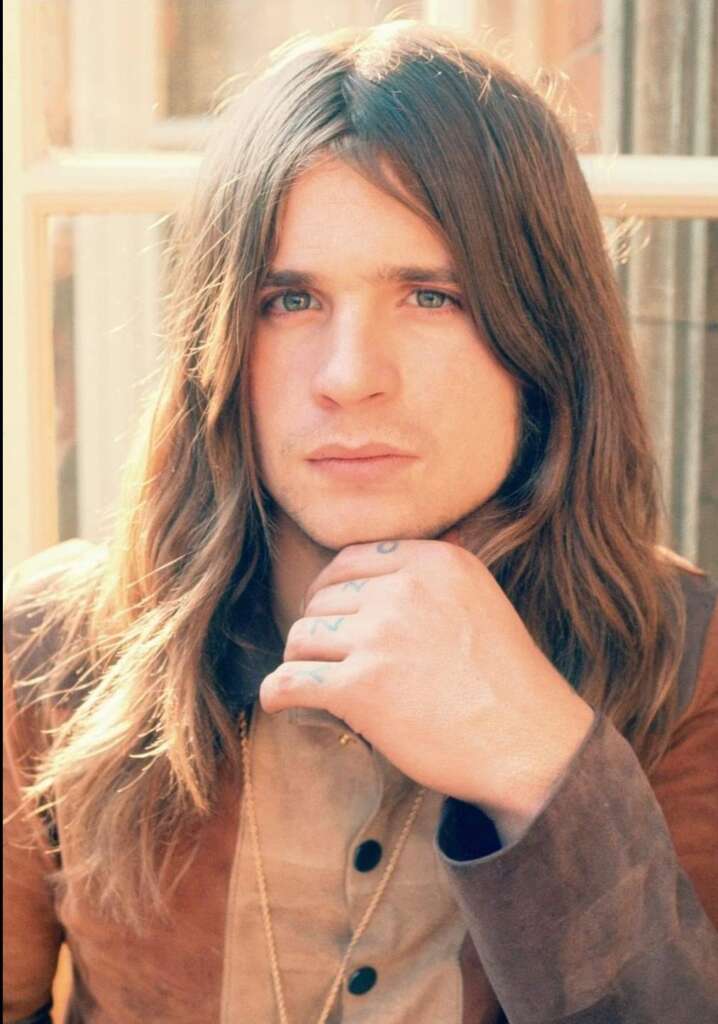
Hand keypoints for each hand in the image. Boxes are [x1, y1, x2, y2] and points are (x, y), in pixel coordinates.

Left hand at [259, 534, 594, 840]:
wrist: (532, 745)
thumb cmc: (508, 682)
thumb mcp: (479, 600)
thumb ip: (428, 581)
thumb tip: (367, 571)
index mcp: (434, 561)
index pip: (349, 560)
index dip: (330, 589)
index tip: (330, 615)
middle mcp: (403, 590)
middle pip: (322, 599)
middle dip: (320, 630)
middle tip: (330, 660)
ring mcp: (380, 637)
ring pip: (301, 637)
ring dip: (301, 662)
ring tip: (314, 684)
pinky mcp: (361, 688)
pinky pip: (290, 681)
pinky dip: (277, 693)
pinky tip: (278, 702)